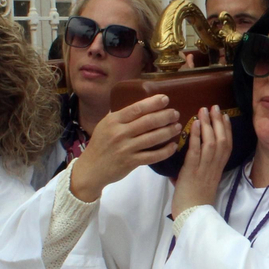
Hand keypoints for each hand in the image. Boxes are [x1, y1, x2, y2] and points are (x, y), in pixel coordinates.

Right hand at [68, 95, 183, 203]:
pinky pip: (152, 156)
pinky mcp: (131, 162)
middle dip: (165, 116)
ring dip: (168, 132)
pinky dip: (165, 151)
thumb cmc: (99, 145)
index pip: (136, 108)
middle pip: (148, 122)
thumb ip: (119, 116)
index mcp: (113, 121)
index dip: (153, 103)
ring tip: (177, 127)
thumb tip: (135, 105)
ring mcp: (126, 148)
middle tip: (175, 114)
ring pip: (153, 138)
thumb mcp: (104, 125)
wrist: (91, 169)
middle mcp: (120, 133)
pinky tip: (172, 146)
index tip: (165, 99)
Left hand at [171, 107, 232, 220]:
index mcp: (217, 171)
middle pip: (222, 141)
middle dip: (219, 122)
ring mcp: (204, 169)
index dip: (227, 131)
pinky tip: (196, 124)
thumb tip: (179, 169)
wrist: (191, 218)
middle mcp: (214, 168)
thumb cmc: (192, 205)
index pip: (226, 147)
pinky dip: (197, 136)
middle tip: (215, 107)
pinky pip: (197, 151)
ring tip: (205, 110)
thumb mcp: (195, 186)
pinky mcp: (192, 171)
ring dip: (209, 124)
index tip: (225, 117)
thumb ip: (191, 174)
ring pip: (212, 143)